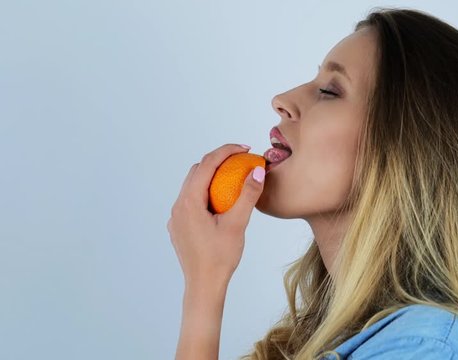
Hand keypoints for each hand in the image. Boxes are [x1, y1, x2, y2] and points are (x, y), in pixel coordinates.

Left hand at [167, 144, 264, 283]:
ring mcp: (176, 217)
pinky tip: (223, 202)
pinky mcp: (179, 227)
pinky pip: (191, 201)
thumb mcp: (238, 224)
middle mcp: (178, 206)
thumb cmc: (221, 257)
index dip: (226, 151)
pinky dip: (207, 193)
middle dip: (218, 161)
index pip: (206, 165)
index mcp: (189, 202)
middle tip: (241, 160)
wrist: (204, 286)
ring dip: (212, 177)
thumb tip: (257, 171)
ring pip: (192, 186)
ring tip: (234, 178)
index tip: (245, 149)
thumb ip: (247, 195)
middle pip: (196, 171)